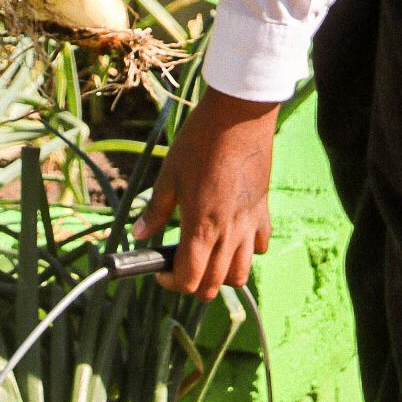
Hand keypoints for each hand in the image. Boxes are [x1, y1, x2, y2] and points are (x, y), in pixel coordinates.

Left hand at [133, 87, 277, 299]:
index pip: (189, 279)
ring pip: (241, 274)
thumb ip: (156, 210)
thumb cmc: (200, 142)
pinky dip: (246, 252)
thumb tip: (139, 234)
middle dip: (193, 284)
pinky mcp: (263, 212)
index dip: (171, 282)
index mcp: (201, 227)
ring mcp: (249, 224)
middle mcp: (228, 233)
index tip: (161, 271)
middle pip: (213, 285)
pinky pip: (259, 247)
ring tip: (206, 256)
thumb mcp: (170, 174)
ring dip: (221, 276)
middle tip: (179, 265)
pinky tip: (232, 236)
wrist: (238, 116)